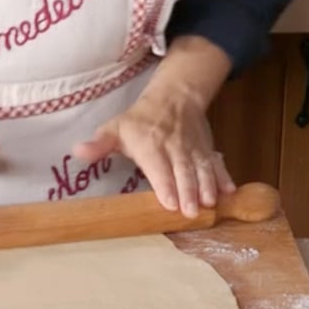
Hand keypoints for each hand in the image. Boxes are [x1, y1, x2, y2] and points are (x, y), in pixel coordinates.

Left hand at [73, 35, 235, 217]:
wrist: (175, 96)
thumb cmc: (139, 120)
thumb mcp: (115, 128)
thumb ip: (99, 144)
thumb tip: (78, 152)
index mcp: (149, 144)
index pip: (158, 166)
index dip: (165, 184)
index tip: (170, 202)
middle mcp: (173, 147)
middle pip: (183, 170)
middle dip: (188, 191)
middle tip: (192, 212)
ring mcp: (193, 149)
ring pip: (202, 168)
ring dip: (207, 186)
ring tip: (211, 204)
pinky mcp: (207, 150)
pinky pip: (217, 163)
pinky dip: (224, 177)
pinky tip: (230, 192)